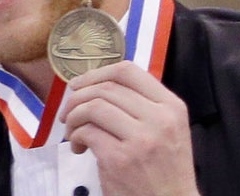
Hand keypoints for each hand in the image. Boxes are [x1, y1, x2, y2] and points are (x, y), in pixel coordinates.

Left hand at [59, 60, 198, 195]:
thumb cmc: (165, 169)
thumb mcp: (167, 128)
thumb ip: (142, 104)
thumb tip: (97, 86)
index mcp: (171, 106)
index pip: (128, 71)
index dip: (97, 73)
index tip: (80, 84)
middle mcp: (158, 119)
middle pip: (106, 88)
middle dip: (78, 97)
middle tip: (69, 111)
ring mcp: (140, 139)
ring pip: (93, 107)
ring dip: (73, 116)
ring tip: (73, 131)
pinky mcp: (120, 159)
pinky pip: (87, 132)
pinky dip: (75, 136)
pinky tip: (79, 147)